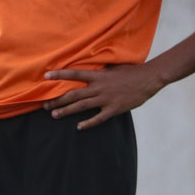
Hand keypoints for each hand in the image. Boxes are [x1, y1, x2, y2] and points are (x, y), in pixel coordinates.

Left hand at [43, 63, 164, 127]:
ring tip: (55, 115)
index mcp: (98, 75)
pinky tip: (79, 127)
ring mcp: (106, 99)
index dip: (59, 75)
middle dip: (58, 100)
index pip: (74, 74)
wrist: (149, 79)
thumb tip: (88, 68)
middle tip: (45, 105)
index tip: (45, 76)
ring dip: (67, 111)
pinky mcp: (114, 109)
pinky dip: (88, 123)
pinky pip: (98, 118)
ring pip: (82, 106)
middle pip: (74, 94)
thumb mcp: (113, 67)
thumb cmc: (131, 71)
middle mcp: (99, 87)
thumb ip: (100, 71)